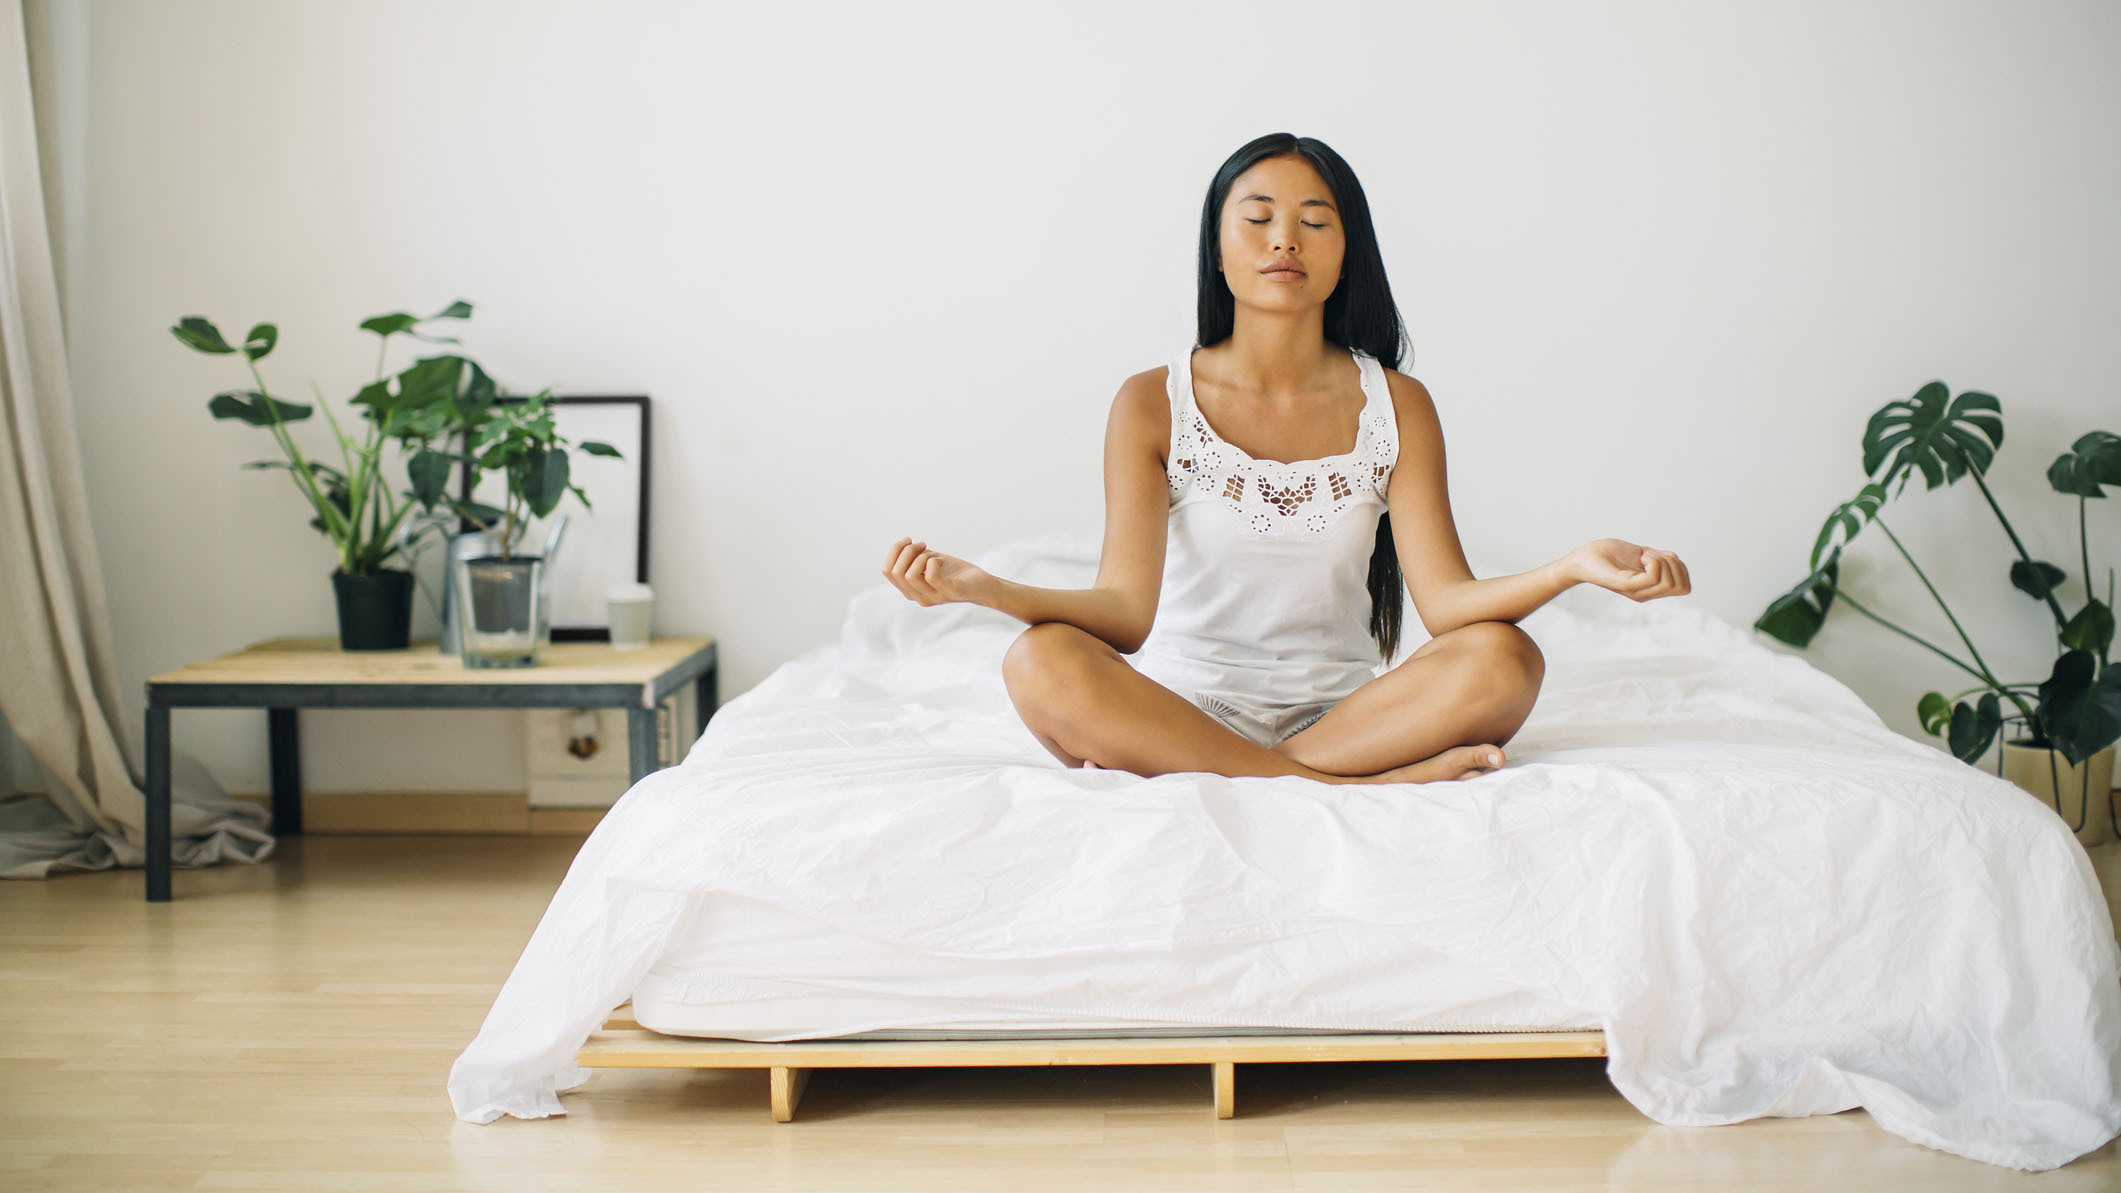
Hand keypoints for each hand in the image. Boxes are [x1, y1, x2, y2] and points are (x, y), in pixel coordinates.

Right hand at [881, 536, 995, 607]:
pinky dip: (933, 561)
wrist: (982, 585)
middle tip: (922, 544)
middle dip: (906, 550)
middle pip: (895, 572)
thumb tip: (900, 546)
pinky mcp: (949, 593)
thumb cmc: (954, 572)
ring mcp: (933, 598)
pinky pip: (931, 576)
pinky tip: (941, 560)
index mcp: (910, 590)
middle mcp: (918, 597)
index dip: (894, 551)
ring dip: (920, 556)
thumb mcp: (928, 563)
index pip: (886, 571)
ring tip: (932, 553)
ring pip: (910, 575)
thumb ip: (912, 559)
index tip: (908, 540)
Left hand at [1566, 538, 1690, 601]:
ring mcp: (1637, 591)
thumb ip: (1659, 558)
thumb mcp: (1641, 554)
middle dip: (1675, 566)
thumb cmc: (1609, 554)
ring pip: (1670, 583)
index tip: (1661, 558)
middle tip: (1653, 557)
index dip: (1681, 570)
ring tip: (1644, 557)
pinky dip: (1653, 560)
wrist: (1584, 557)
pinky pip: (1653, 576)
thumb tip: (1676, 559)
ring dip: (1664, 562)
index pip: (1685, 588)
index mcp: (1652, 588)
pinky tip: (1640, 557)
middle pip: (1683, 587)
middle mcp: (1647, 593)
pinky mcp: (1626, 585)